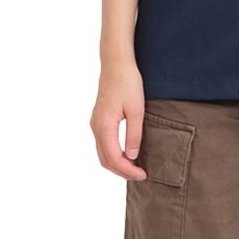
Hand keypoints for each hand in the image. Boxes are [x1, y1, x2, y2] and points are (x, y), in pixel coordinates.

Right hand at [90, 61, 146, 180]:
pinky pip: (103, 143)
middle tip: (140, 175)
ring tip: (135, 167)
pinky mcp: (99, 118)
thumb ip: (134, 135)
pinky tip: (126, 153)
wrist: (116, 63)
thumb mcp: (137, 109)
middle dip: (122, 171)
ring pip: (103, 152)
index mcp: (104, 127)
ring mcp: (95, 123)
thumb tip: (132, 157)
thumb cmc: (127, 83)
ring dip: (117, 163)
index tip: (143, 174)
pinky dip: (113, 153)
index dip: (128, 170)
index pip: (114, 159)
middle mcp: (96, 127)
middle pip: (105, 160)